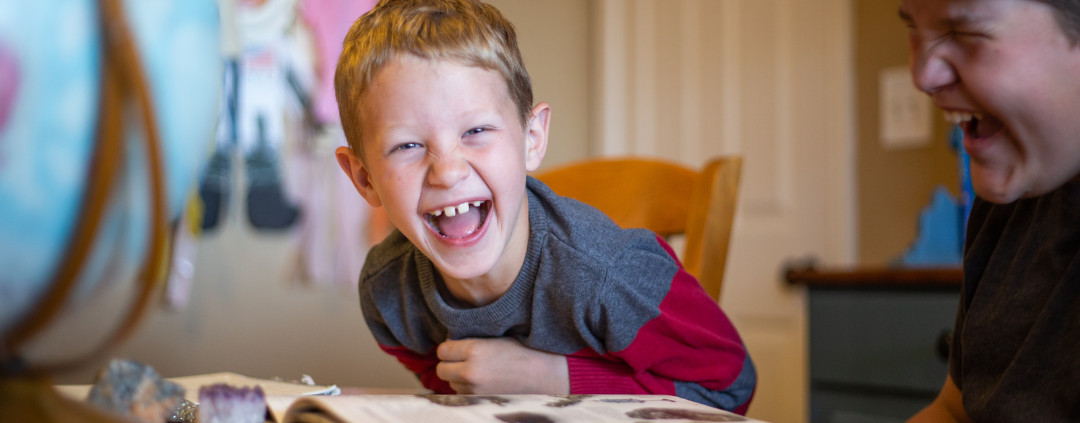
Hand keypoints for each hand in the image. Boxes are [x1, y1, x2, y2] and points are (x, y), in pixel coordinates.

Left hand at [435, 337, 569, 394]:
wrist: (542, 375)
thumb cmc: (522, 352)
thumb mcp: (495, 337)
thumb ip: (471, 340)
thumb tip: (450, 341)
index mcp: (474, 350)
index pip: (442, 350)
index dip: (448, 348)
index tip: (455, 346)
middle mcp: (470, 371)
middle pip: (441, 369)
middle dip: (448, 364)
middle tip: (460, 359)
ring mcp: (474, 389)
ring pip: (450, 383)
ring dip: (457, 377)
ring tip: (475, 370)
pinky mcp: (480, 400)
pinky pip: (462, 394)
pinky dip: (466, 387)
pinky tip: (480, 380)